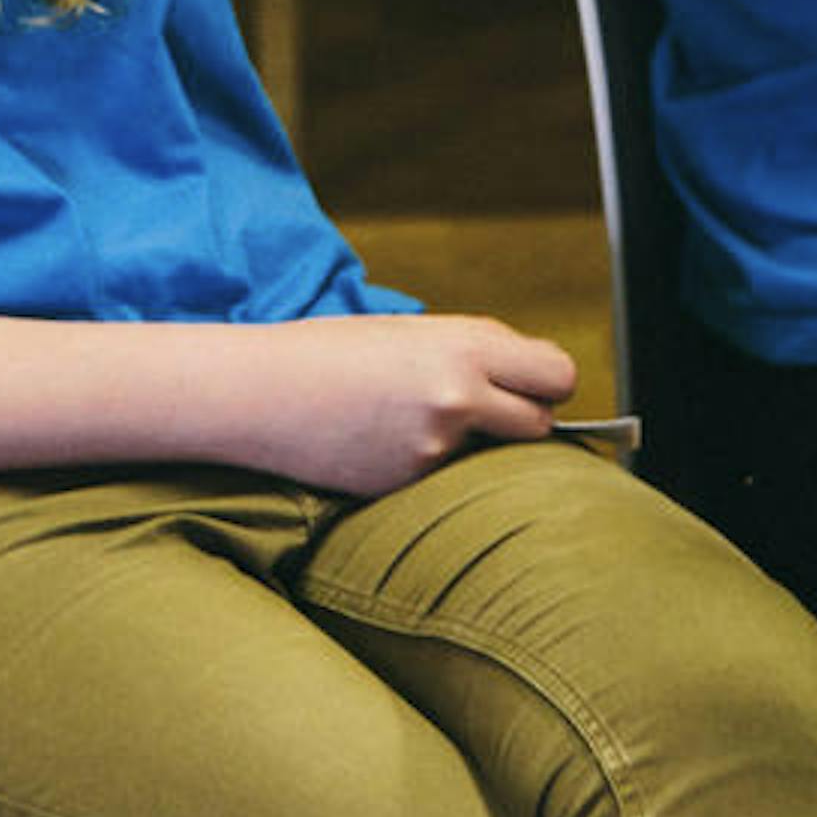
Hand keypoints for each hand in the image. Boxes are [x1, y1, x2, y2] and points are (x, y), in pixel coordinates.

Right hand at [228, 311, 575, 493]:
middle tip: (489, 412)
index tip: (532, 385)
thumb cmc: (328, 351)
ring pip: (489, 456)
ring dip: (467, 444)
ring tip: (405, 419)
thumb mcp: (409, 332)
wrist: (258, 392)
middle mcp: (458, 396)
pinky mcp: (410, 484)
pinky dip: (423, 464)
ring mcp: (435, 447)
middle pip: (540, 424)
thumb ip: (470, 352)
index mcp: (462, 345)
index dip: (547, 382)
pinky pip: (442, 477)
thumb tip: (523, 379)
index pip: (558, 373)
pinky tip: (377, 442)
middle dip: (523, 419)